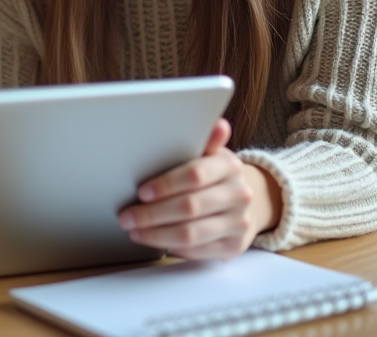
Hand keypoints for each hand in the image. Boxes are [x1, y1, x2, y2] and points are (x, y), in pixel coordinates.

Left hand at [118, 118, 281, 260]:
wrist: (249, 201)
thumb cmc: (217, 175)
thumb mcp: (212, 154)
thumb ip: (206, 141)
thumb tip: (218, 124)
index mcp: (230, 167)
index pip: (195, 175)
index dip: (165, 185)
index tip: (141, 192)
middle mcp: (239, 195)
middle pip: (189, 207)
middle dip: (152, 214)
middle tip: (127, 217)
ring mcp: (238, 223)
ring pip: (191, 234)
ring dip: (156, 235)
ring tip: (134, 231)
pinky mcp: (233, 247)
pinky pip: (197, 252)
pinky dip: (171, 248)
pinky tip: (154, 241)